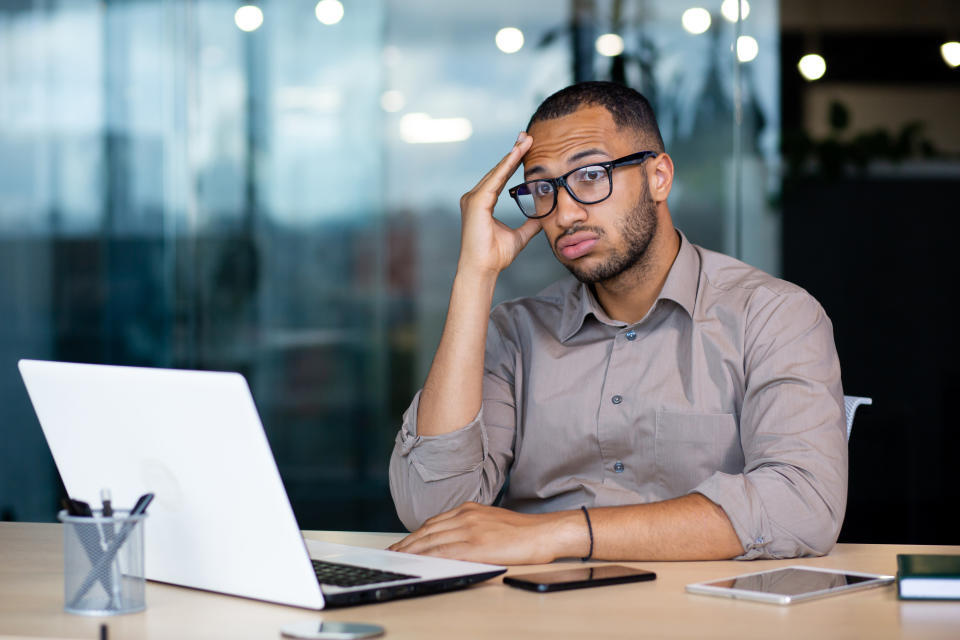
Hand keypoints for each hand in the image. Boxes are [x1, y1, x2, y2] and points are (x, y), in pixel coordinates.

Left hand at [387, 502, 584, 564]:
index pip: (433, 523)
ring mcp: (471, 530)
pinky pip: (447, 552)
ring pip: (433, 541)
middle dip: (408, 543)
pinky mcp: (477, 545)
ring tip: (400, 560)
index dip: (415, 534)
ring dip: (413, 551)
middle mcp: (466, 516)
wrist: (542, 532)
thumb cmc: (521, 530)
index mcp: (468, 509)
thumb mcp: (489, 520)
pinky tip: (421, 564)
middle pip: (428, 531)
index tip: (402, 543)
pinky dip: (430, 558)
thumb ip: (469, 526)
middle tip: (393, 553)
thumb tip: (451, 539)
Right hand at [457, 133, 541, 275]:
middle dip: (513, 152)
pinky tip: (517, 154)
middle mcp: (474, 197)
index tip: (525, 147)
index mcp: (482, 203)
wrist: (483, 269)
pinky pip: (494, 180)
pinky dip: (506, 166)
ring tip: (526, 140)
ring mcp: (473, 198)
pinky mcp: (476, 202)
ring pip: (496, 171)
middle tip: (527, 135)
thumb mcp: (519, 236)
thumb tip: (542, 217)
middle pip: (497, 170)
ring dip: (512, 155)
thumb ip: (529, 225)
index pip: (500, 177)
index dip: (513, 161)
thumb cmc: (495, 256)